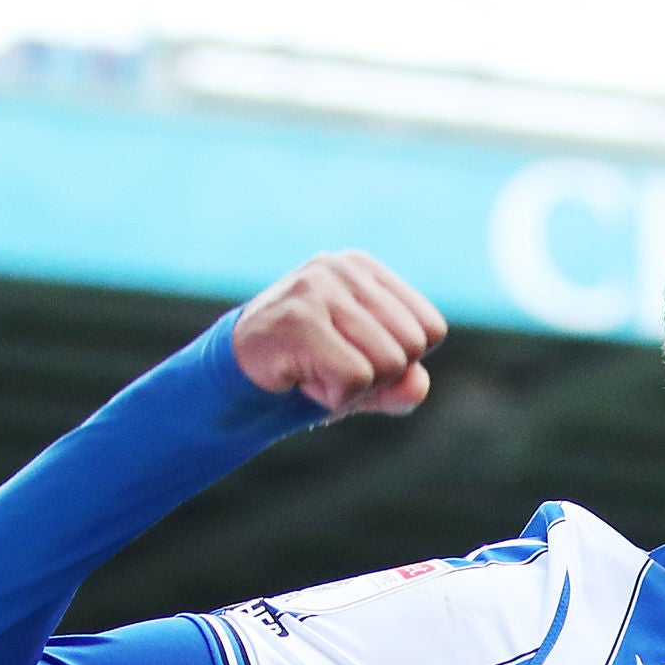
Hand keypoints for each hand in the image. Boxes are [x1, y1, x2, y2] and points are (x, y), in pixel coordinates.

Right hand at [231, 251, 446, 416]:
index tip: (354, 357)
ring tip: (314, 371)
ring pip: (388, 364)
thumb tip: (417, 382)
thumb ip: (402, 383)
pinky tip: (303, 379)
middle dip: (378, 376)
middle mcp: (344, 268)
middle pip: (412, 347)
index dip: (400, 362)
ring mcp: (319, 288)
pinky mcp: (300, 318)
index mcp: (366, 269)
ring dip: (352, 388)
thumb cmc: (307, 372)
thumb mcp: (367, 379)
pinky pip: (356, 378)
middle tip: (331, 368)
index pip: (430, 329)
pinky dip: (334, 396)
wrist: (234, 377)